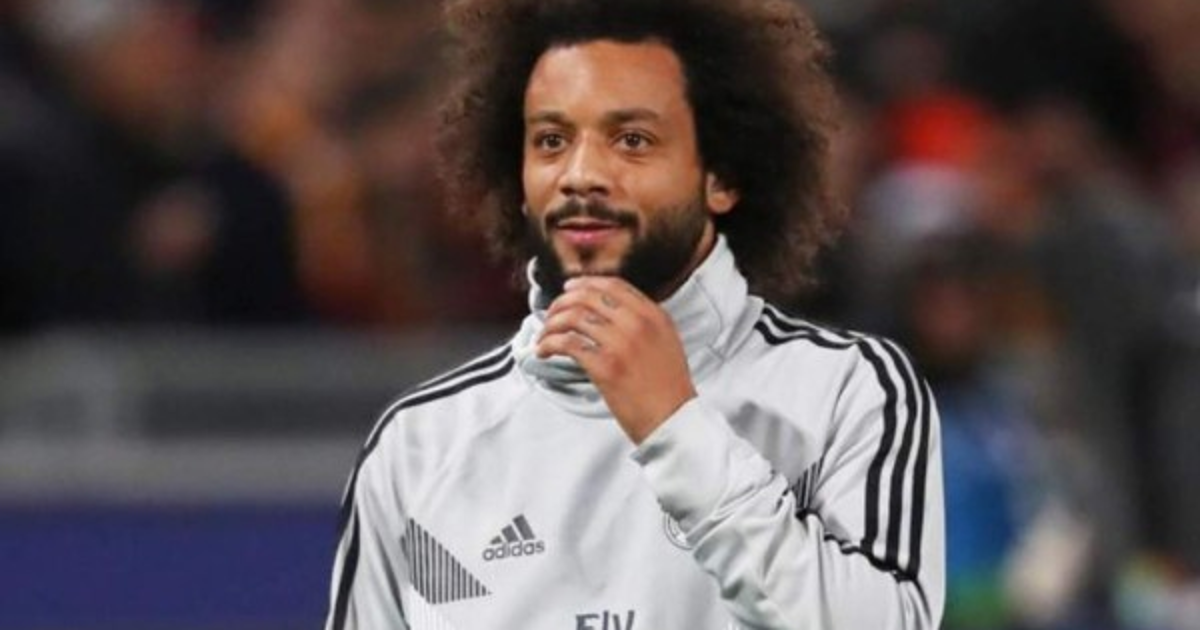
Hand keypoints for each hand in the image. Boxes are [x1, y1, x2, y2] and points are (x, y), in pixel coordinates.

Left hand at [536, 276, 695, 442]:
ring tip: (544, 336)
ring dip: (550, 325)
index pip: (612, 285)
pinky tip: (544, 352)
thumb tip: (609, 312)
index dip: (584, 283)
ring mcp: (621, 344)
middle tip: (550, 314)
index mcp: (654, 315)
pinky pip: (567, 344)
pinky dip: (549, 345)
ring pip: (573, 317)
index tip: (569, 288)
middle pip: (587, 297)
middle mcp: (637, 324)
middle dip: (561, 303)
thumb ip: (644, 322)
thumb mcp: (666, 342)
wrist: (675, 420)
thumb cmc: (669, 388)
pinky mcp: (605, 367)